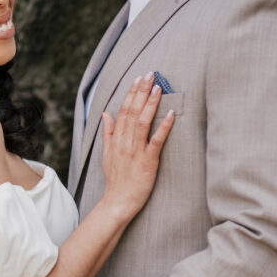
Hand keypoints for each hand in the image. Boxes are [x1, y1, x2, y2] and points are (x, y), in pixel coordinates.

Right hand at [101, 73, 174, 219]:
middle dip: (141, 91)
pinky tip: (170, 114)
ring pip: (143, 122)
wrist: (118, 201)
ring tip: (158, 87)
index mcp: (117, 139)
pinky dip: (164, 126)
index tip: (138, 78)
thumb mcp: (107, 154)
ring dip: (150, 103)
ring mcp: (136, 151)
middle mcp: (125, 142)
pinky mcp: (148, 161)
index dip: (131, 93)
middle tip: (150, 74)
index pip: (123, 110)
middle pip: (133, 111)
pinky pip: (156, 141)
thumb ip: (108, 133)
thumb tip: (105, 114)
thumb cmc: (115, 179)